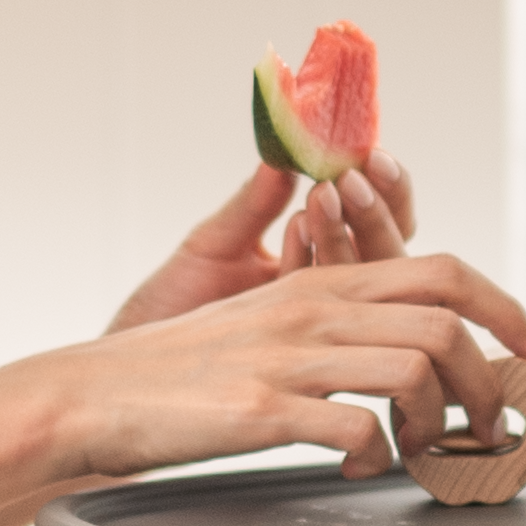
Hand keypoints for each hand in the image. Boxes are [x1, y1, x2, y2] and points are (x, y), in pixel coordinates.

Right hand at [33, 232, 525, 483]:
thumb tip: (406, 338)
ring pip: (416, 370)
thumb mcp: (265, 318)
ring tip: (429, 454)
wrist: (93, 393)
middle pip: (447, 322)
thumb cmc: (181, 368)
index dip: (504, 307)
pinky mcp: (261, 410)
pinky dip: (379, 458)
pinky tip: (362, 471)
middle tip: (495, 426)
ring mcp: (288, 358)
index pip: (443, 270)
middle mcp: (312, 310)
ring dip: (443, 422)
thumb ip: (332, 317)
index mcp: (320, 283)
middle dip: (492, 380)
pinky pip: (357, 430)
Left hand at [101, 144, 422, 337]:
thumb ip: (252, 205)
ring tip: (320, 198)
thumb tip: (281, 156)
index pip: (377, 222)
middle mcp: (334, 299)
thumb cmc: (173, 309)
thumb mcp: (213, 246)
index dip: (386, 189)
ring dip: (349, 235)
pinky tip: (297, 235)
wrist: (135, 369)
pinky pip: (334, 321)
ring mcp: (325, 333)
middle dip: (375, 210)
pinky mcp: (308, 364)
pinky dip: (319, 271)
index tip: (370, 157)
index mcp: (320, 262)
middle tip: (350, 178)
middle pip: (390, 253)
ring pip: (372, 287)